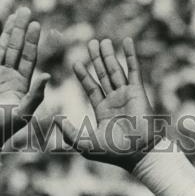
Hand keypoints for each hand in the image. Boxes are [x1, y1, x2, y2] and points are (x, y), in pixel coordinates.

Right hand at [0, 7, 49, 154]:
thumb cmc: (2, 129)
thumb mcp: (23, 113)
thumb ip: (35, 95)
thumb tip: (47, 74)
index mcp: (21, 85)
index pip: (29, 58)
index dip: (32, 41)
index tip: (36, 24)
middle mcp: (8, 78)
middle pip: (16, 49)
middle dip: (21, 30)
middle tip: (26, 10)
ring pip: (1, 49)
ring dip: (7, 33)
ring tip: (13, 16)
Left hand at [58, 37, 159, 172]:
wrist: (137, 154)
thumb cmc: (113, 153)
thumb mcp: (84, 144)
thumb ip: (69, 133)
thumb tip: (56, 120)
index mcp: (103, 111)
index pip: (92, 88)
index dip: (84, 75)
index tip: (76, 62)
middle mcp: (115, 101)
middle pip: (104, 75)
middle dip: (96, 59)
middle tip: (91, 43)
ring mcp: (127, 95)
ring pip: (116, 70)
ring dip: (109, 55)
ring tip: (102, 41)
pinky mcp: (138, 91)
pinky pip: (134, 69)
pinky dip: (130, 54)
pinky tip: (126, 41)